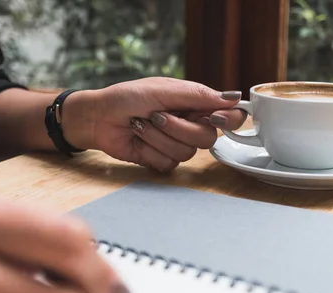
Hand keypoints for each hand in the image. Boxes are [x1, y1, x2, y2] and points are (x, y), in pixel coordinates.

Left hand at [62, 77, 247, 171]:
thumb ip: (198, 96)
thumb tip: (234, 98)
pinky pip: (169, 164)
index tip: (215, 117)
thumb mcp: (164, 90)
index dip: (229, 119)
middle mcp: (190, 125)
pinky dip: (150, 150)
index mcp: (196, 104)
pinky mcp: (162, 160)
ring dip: (158, 137)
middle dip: (179, 128)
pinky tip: (138, 139)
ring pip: (186, 153)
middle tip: (156, 115)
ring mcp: (177, 144)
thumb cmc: (127, 97)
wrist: (98, 117)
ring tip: (141, 124)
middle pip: (208, 139)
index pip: (230, 116)